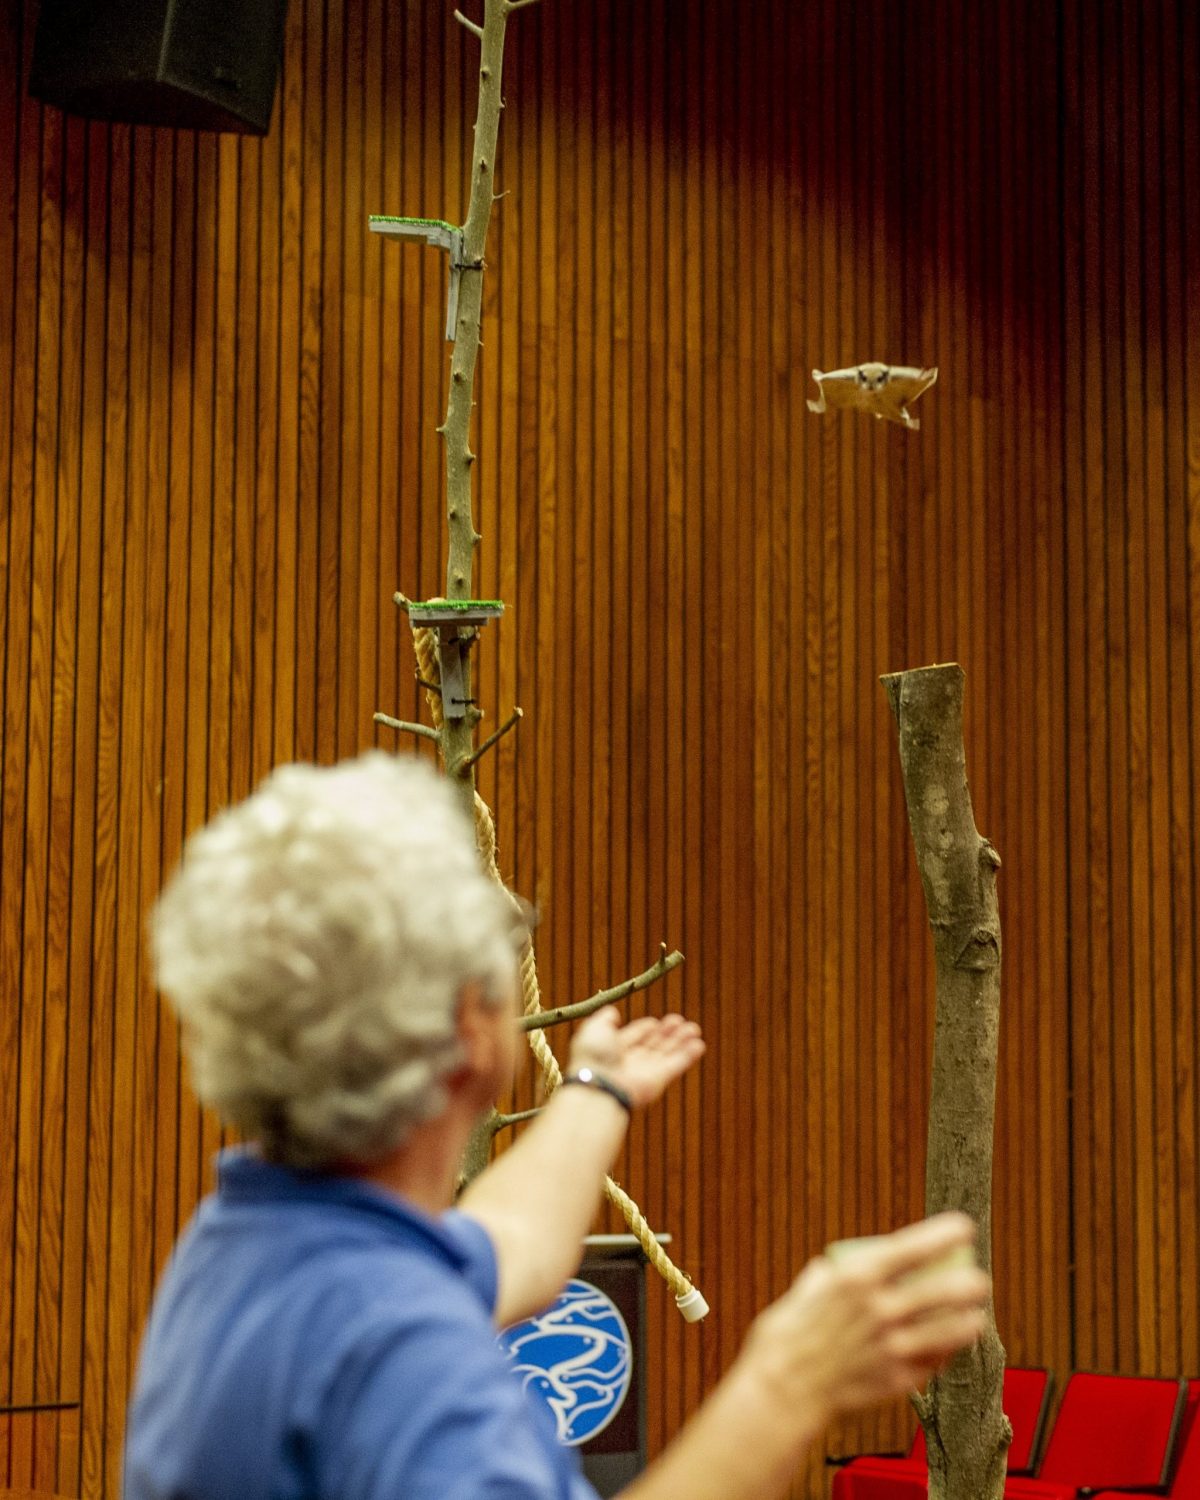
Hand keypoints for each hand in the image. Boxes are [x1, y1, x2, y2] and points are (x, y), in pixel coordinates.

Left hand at [568, 1007, 704, 1108]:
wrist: (599, 1085)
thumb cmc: (593, 1057)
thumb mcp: (594, 1029)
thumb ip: (604, 1018)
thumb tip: (613, 1012)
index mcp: (614, 1050)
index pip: (634, 1037)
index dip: (645, 1029)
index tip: (654, 1021)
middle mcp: (631, 1061)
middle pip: (653, 1044)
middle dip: (667, 1032)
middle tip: (679, 1020)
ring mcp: (645, 1072)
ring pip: (667, 1053)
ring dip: (681, 1041)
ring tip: (694, 1028)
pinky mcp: (659, 1080)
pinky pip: (676, 1065)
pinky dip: (688, 1055)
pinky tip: (699, 1044)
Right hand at [741, 1213, 989, 1423]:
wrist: (782, 1390)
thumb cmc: (787, 1336)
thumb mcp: (805, 1291)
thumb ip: (826, 1278)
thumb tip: (831, 1268)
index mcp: (857, 1277)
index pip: (913, 1248)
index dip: (944, 1235)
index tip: (965, 1228)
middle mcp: (881, 1309)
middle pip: (943, 1290)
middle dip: (970, 1283)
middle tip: (980, 1280)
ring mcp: (892, 1346)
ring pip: (950, 1330)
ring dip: (969, 1322)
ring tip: (976, 1317)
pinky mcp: (897, 1380)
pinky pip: (933, 1363)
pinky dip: (943, 1354)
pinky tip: (948, 1348)